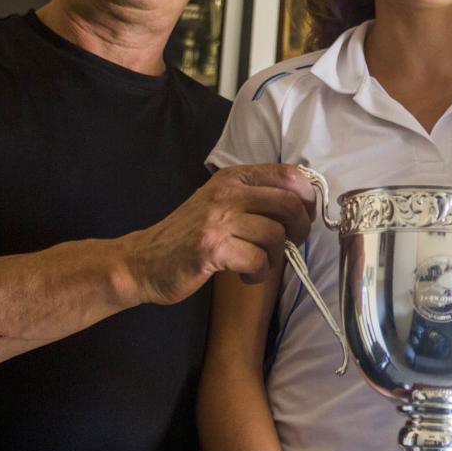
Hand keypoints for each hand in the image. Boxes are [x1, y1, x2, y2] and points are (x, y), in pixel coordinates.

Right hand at [123, 163, 314, 306]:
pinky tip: (247, 276)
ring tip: (261, 263)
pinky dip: (259, 274)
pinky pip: (258, 260)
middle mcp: (226, 193)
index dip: (308, 198)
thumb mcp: (220, 203)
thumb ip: (254, 197)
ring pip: (276, 234)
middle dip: (301, 228)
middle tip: (290, 244)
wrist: (143, 261)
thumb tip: (303, 205)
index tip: (304, 217)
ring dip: (277, 256)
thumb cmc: (188, 235)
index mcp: (233, 178)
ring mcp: (217, 219)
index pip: (288, 175)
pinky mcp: (211, 247)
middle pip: (290, 203)